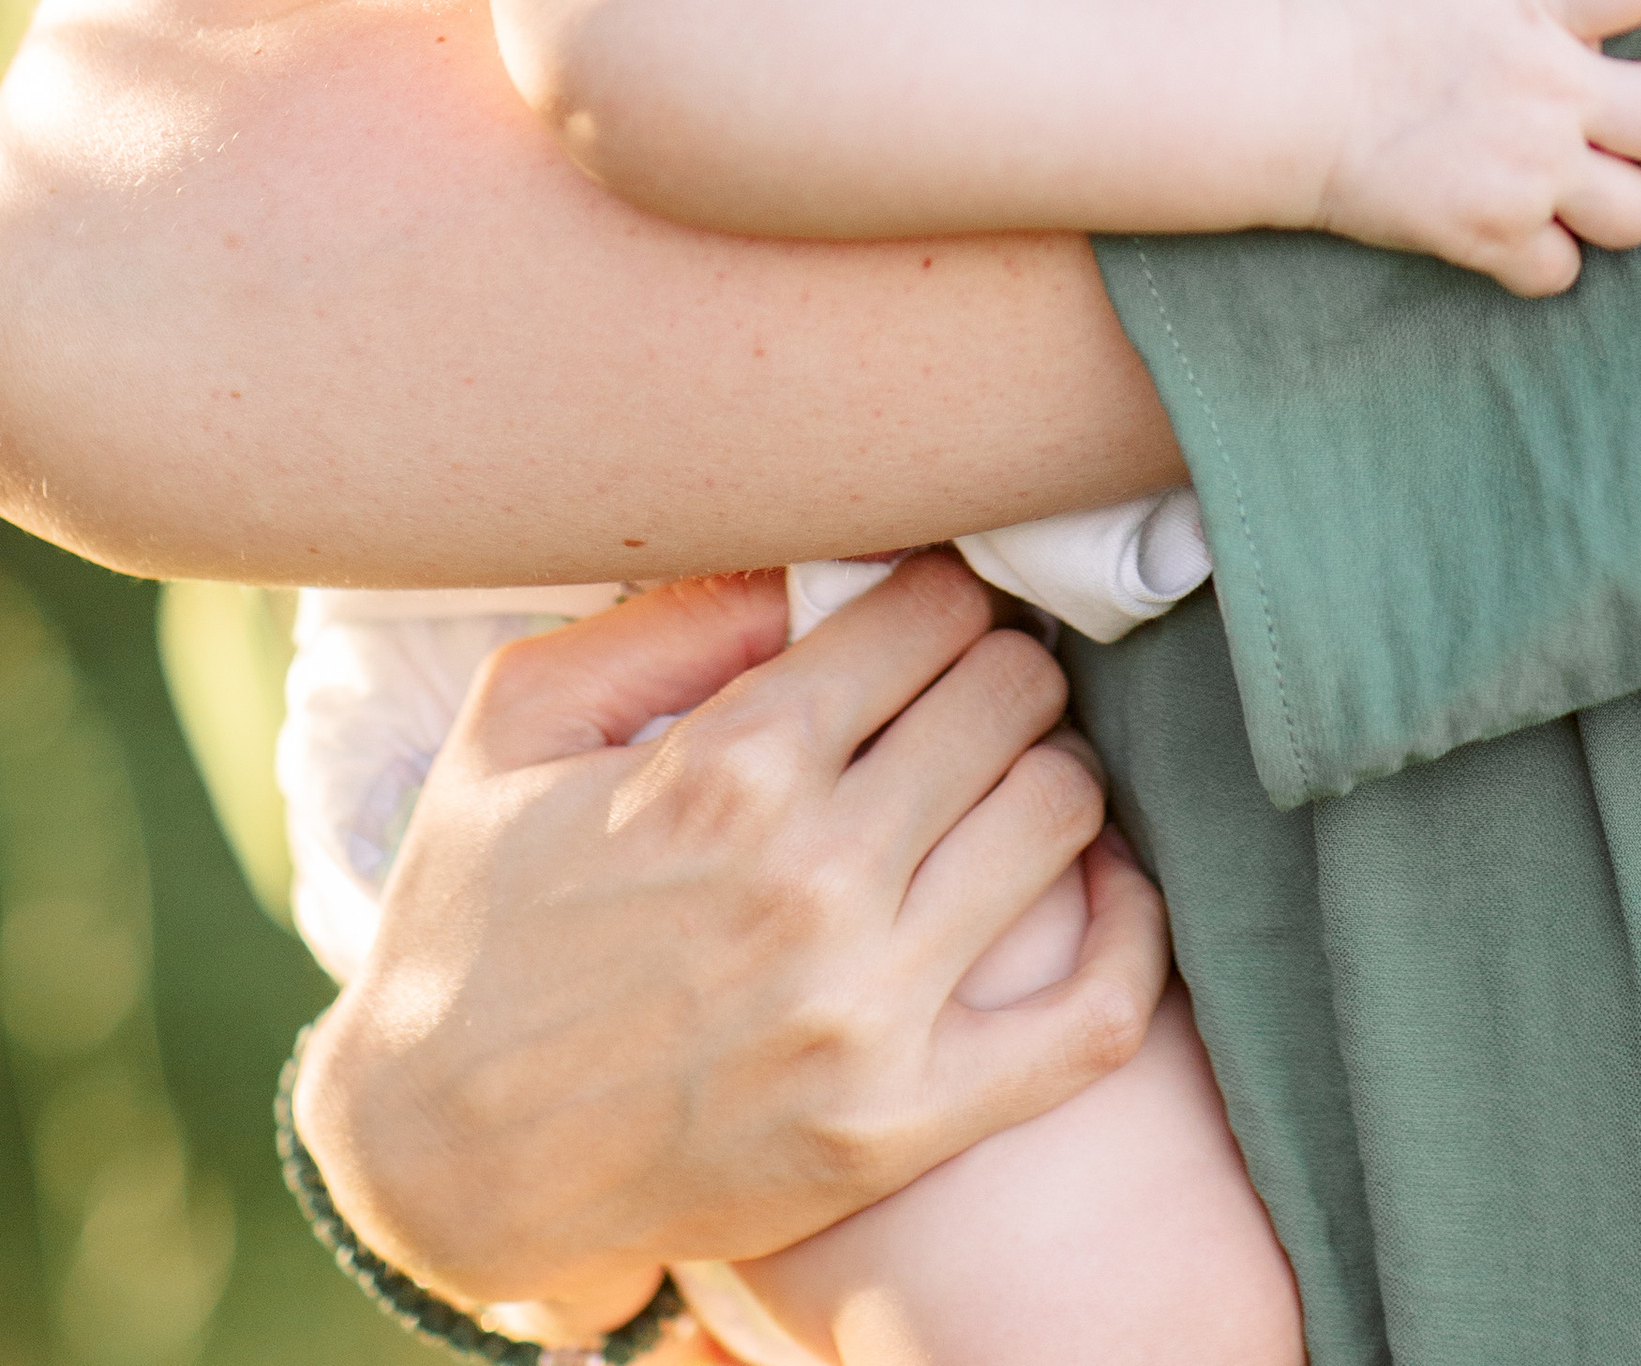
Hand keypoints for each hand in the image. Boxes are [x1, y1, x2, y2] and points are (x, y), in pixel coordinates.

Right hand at [291, 558, 1167, 1342]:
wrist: (435, 1159)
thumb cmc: (474, 916)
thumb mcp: (520, 722)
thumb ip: (674, 616)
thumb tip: (817, 557)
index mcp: (730, 765)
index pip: (931, 611)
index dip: (935, 594)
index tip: (919, 614)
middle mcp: (814, 878)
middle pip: (1009, 696)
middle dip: (993, 670)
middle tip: (961, 690)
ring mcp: (867, 1009)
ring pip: (1061, 814)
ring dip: (1045, 773)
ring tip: (1000, 777)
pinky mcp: (901, 1123)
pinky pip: (1097, 1015)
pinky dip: (1129, 930)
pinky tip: (1096, 886)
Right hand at [1279, 0, 1640, 295]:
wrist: (1279, 94)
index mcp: (1538, 7)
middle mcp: (1548, 97)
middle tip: (1626, 110)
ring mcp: (1523, 176)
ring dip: (1618, 195)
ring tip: (1579, 173)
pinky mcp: (1486, 238)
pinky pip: (1563, 272)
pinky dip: (1548, 253)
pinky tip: (1521, 217)